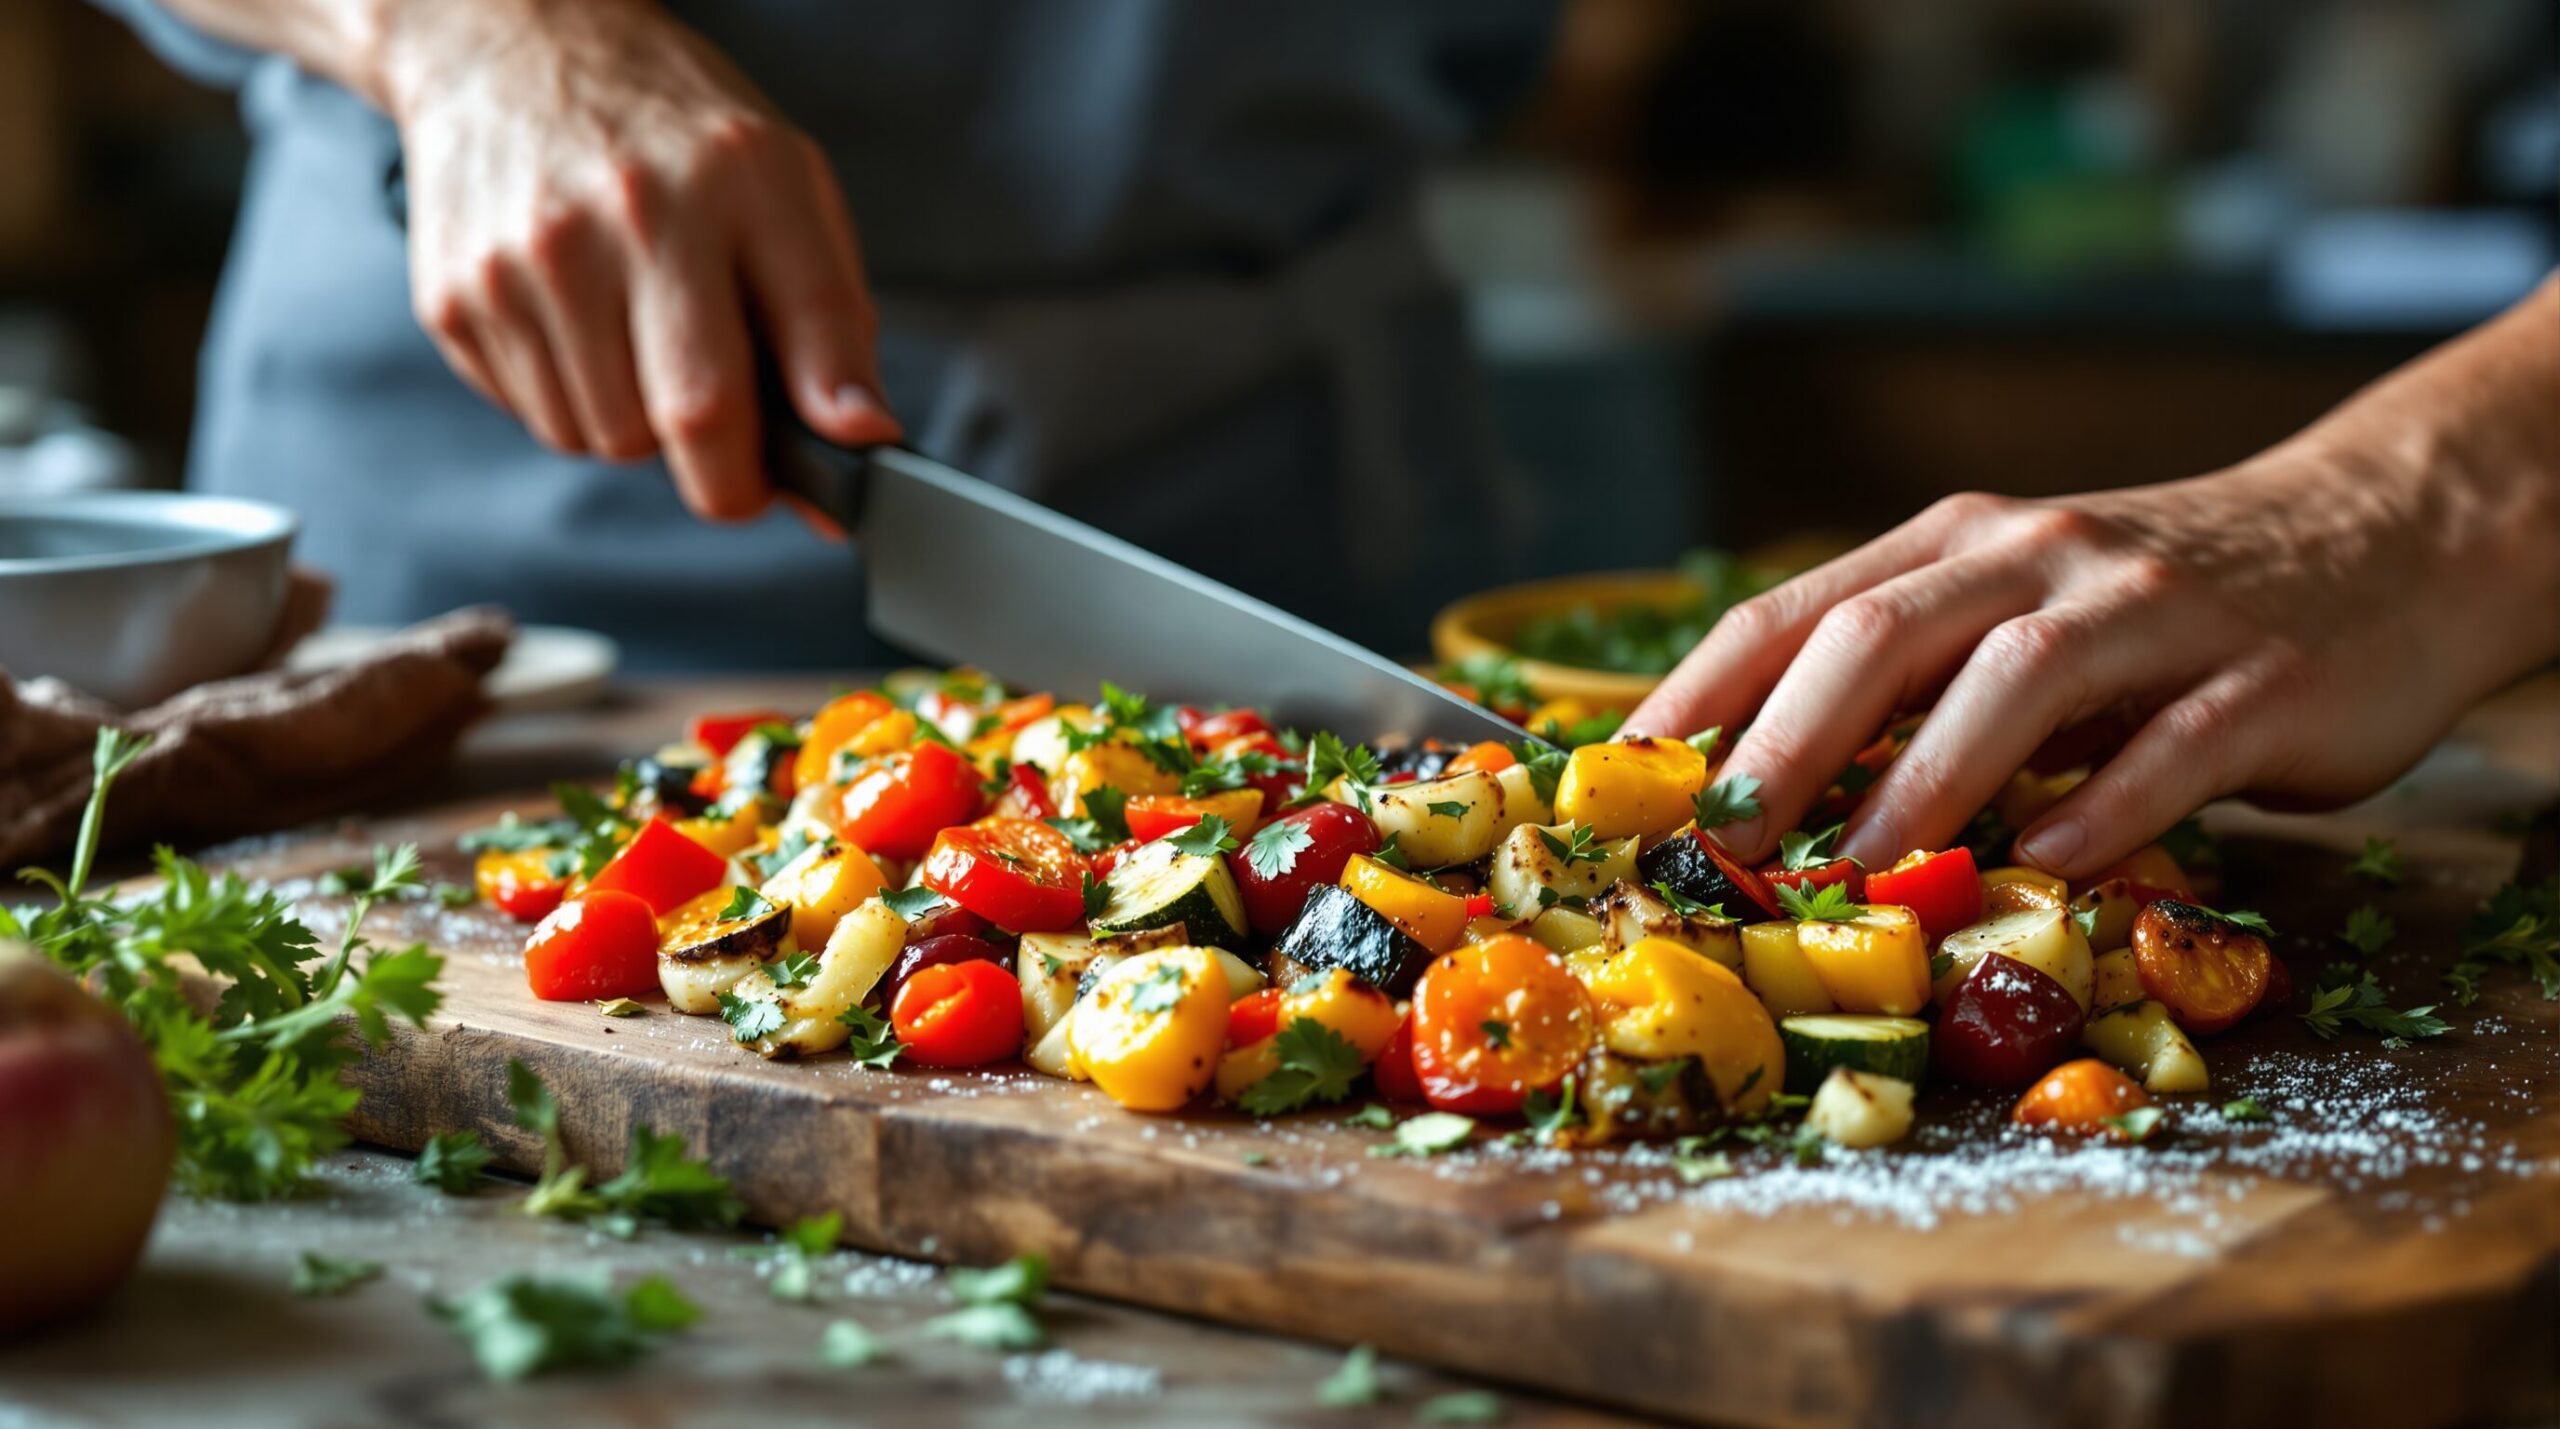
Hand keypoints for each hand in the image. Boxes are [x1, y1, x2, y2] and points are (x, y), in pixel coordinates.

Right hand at [379, 0, 896, 517]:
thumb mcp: (786, 187)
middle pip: (690, 423)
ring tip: (640, 338)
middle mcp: (628, 217)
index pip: (793, 350)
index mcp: (734, 182)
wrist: (510, 48)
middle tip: (730, 431)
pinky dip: (574, 400)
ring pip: (606, 441)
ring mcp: (527, 261)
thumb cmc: (669, 134)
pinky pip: (540, 420)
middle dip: (724, 468)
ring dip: (639, 424)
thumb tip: (862, 439)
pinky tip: (580, 326)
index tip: (825, 482)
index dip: (810, 452)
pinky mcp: (456, 298)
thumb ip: (833, 320)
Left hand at [1626, 281, 2559, 879]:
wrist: (2382, 536)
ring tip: (1859, 876)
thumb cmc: (2157, 605)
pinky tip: (2051, 863)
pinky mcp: (2262, 680)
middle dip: (1783, 744)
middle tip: (1715, 848)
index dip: (1697, 695)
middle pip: (1880, 635)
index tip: (1619, 786)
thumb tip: (1745, 790)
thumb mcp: (2014, 611)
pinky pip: (2173, 745)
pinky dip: (2106, 804)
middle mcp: (2040, 559)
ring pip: (2016, 680)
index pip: (1793, 610)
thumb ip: (1905, 681)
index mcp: (1957, 544)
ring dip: (1923, 783)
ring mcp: (2154, 612)